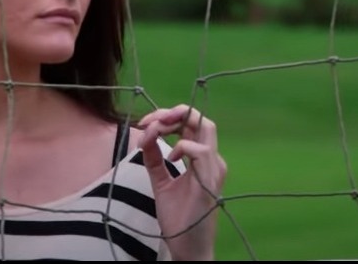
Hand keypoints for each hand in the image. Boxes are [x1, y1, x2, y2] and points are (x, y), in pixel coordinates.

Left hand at [137, 104, 226, 260]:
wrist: (185, 245)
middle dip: (174, 112)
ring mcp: (214, 169)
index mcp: (202, 158)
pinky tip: (170, 157)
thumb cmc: (178, 216)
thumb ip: (153, 159)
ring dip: (175, 123)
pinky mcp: (210, 181)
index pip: (192, 123)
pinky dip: (182, 146)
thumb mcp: (160, 181)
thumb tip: (143, 135)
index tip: (145, 122)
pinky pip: (201, 150)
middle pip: (201, 119)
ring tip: (154, 130)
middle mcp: (212, 160)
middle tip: (149, 120)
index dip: (169, 116)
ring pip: (205, 127)